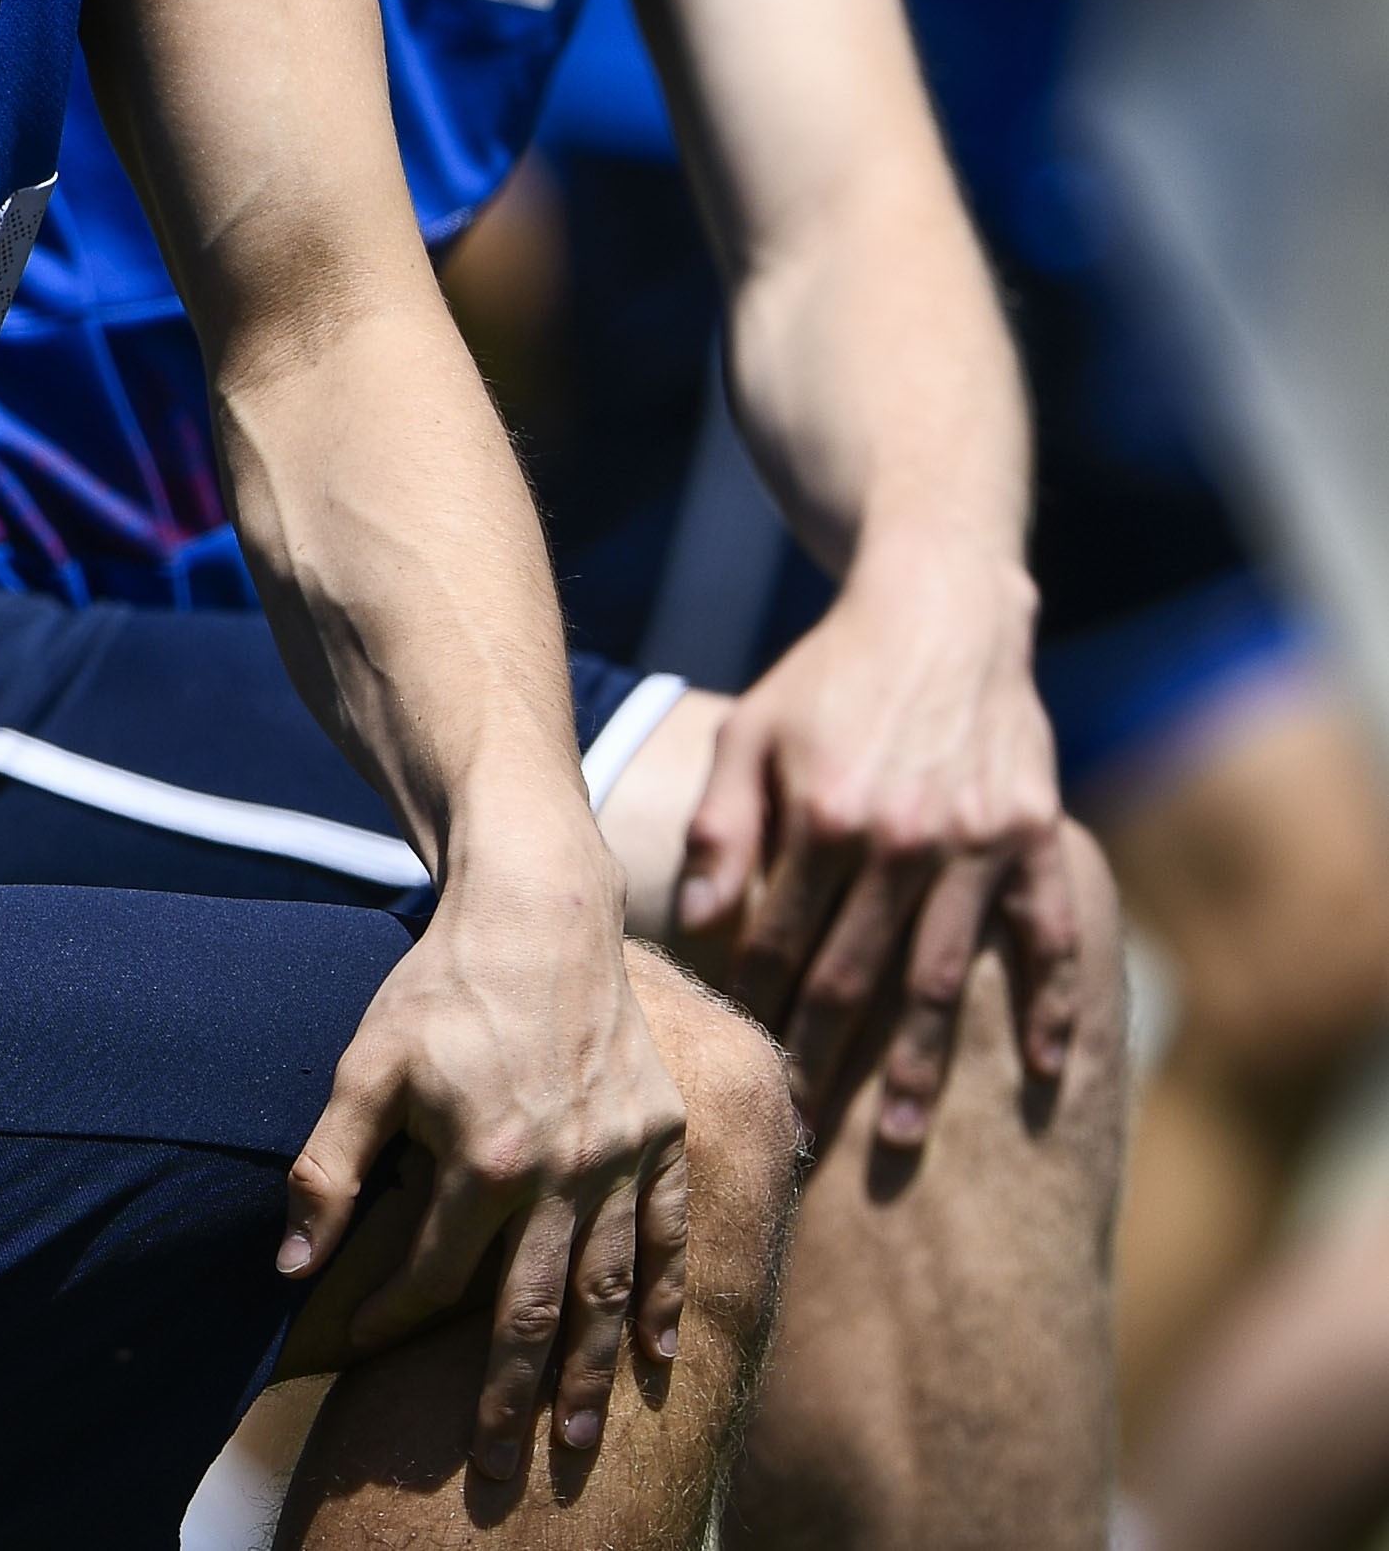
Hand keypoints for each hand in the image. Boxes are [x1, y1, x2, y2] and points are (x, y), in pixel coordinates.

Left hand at [284, 839, 687, 1484]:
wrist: (538, 912)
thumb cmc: (438, 989)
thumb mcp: (364, 1068)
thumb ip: (327, 1170)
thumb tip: (291, 1264)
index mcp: (485, 1161)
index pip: (435, 1273)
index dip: (392, 1315)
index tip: (363, 1346)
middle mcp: (565, 1171)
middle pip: (533, 1308)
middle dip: (511, 1395)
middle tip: (499, 1469)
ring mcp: (624, 1155)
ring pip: (609, 1286)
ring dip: (592, 1368)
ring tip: (574, 1438)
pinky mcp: (664, 1132)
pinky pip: (672, 1232)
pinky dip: (665, 1294)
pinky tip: (657, 1353)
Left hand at [675, 543, 1076, 1141]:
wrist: (939, 611)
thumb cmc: (827, 678)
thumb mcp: (751, 732)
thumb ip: (722, 825)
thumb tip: (695, 920)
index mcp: (826, 816)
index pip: (783, 939)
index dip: (759, 1006)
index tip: (740, 1065)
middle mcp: (905, 840)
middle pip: (859, 974)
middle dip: (827, 1058)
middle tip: (804, 1133)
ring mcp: (978, 843)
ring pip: (945, 977)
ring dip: (922, 1061)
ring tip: (898, 1134)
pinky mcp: (1033, 838)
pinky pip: (1048, 938)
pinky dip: (1050, 1007)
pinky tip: (1042, 1073)